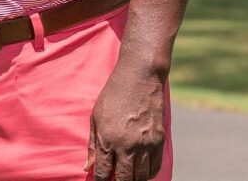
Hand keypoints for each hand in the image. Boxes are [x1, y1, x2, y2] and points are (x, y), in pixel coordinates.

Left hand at [84, 61, 165, 180]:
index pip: (103, 173)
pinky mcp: (159, 141)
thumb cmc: (114, 94)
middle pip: (125, 180)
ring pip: (141, 178)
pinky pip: (155, 168)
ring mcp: (145, 145)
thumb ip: (92, 144)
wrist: (140, 77)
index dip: (101, 180)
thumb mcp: (96, 116)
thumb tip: (88, 167)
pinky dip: (148, 173)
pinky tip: (140, 171)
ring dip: (133, 179)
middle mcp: (127, 146)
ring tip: (127, 175)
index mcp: (108, 139)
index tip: (100, 180)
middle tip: (115, 179)